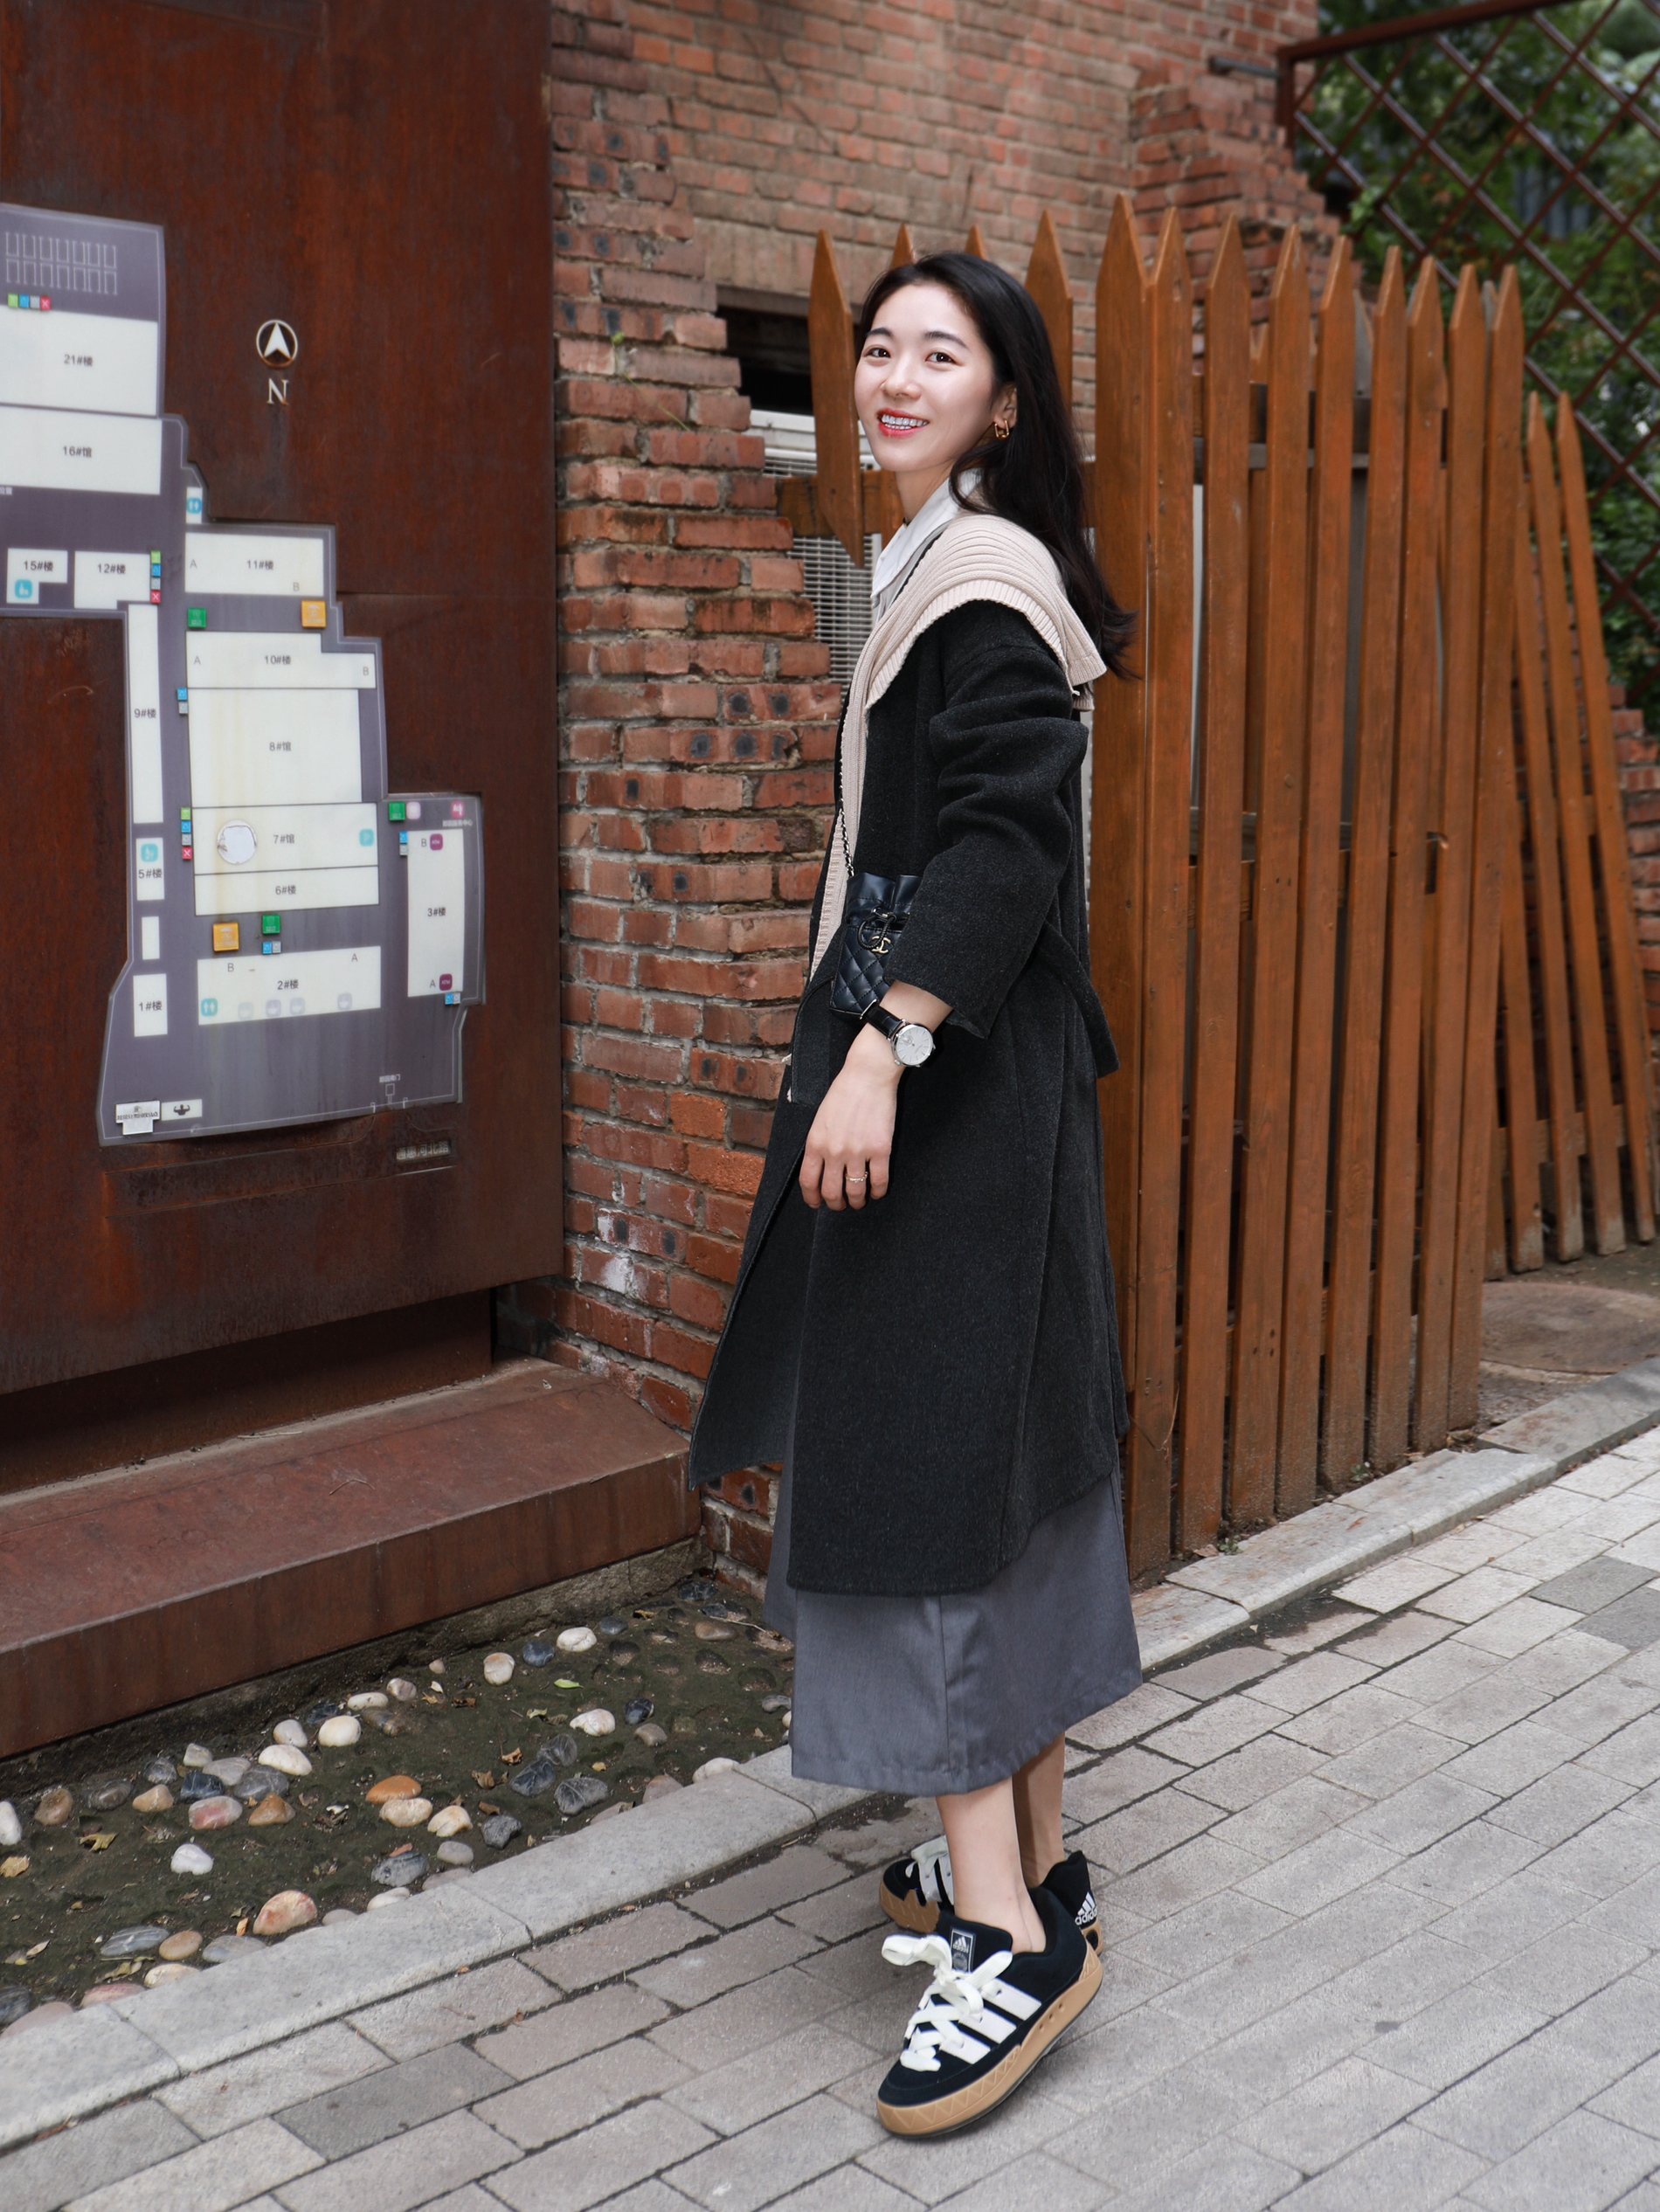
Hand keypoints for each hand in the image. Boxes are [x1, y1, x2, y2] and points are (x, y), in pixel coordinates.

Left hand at [800, 1024, 901, 1210]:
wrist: (868, 1075)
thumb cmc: (843, 1092)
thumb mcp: (820, 1119)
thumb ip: (819, 1144)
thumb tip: (821, 1169)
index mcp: (815, 1142)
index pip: (809, 1181)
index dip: (812, 1198)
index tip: (816, 1203)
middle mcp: (834, 1151)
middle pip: (831, 1192)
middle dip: (835, 1204)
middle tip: (840, 1204)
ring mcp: (858, 1151)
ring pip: (855, 1191)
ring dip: (857, 1201)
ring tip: (859, 1201)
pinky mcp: (880, 1149)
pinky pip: (878, 1181)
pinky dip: (877, 1192)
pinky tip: (877, 1192)